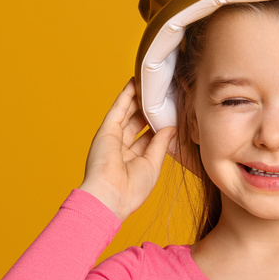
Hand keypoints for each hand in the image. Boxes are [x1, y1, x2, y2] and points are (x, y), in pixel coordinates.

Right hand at [78, 78, 177, 220]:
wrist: (110, 197)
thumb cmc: (132, 189)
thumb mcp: (153, 164)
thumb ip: (161, 143)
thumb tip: (171, 127)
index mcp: (134, 160)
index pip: (149, 137)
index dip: (159, 124)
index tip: (172, 112)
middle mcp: (122, 148)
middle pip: (138, 123)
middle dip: (149, 109)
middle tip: (162, 94)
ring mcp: (113, 138)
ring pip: (128, 113)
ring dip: (138, 98)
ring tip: (151, 83)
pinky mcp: (106, 130)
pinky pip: (118, 109)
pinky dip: (126, 95)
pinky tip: (134, 82)